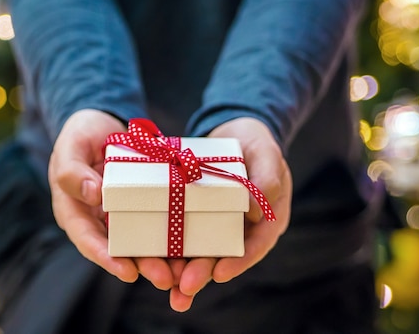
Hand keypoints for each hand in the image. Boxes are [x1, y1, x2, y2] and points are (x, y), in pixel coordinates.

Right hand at [48, 109, 174, 290]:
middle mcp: (98, 220)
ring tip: (184, 272)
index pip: (87, 239)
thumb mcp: (72, 146)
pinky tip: (192, 246)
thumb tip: (92, 195)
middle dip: (142, 265)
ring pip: (140, 241)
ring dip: (161, 258)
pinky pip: (157, 222)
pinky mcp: (142, 205)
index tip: (128, 272)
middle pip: (118, 249)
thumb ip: (73, 170)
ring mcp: (121, 214)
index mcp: (74, 210)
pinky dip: (172, 235)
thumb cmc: (81, 134)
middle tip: (166, 279)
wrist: (103, 123)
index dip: (106, 257)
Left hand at [169, 117, 292, 310]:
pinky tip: (150, 261)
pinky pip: (183, 233)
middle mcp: (243, 228)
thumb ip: (267, 178)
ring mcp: (219, 223)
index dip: (239, 261)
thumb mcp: (266, 154)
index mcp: (268, 218)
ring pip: (202, 251)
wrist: (233, 131)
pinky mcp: (197, 215)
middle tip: (184, 288)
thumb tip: (258, 210)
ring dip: (184, 270)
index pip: (257, 244)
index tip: (220, 273)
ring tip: (166, 286)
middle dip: (204, 272)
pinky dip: (169, 248)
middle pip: (225, 255)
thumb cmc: (255, 142)